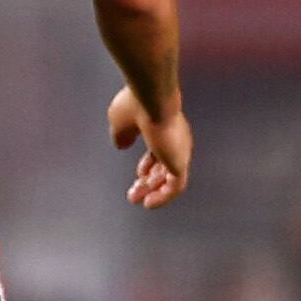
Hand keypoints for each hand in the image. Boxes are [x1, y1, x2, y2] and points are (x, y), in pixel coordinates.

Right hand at [108, 86, 190, 208]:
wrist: (151, 97)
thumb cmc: (135, 104)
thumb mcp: (120, 122)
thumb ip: (121, 135)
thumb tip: (120, 145)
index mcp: (163, 128)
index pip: (159, 151)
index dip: (149, 165)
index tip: (139, 175)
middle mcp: (175, 140)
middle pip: (165, 166)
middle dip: (149, 181)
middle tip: (134, 193)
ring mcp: (179, 151)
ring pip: (170, 178)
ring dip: (153, 190)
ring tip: (138, 200)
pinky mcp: (180, 161)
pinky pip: (175, 186)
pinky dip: (164, 196)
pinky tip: (149, 204)